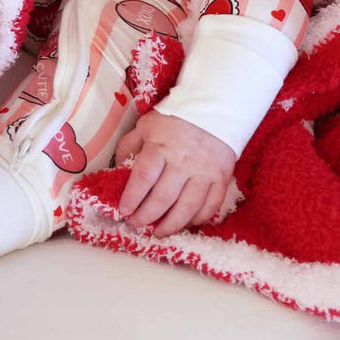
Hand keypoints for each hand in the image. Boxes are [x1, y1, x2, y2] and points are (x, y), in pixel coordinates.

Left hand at [115, 110, 235, 237]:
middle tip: (136, 224)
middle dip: (146, 216)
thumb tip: (118, 170)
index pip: (142, 178)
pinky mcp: (221, 178)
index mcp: (160, 147)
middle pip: (162, 198)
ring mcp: (204, 172)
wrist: (216, 107)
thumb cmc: (177, 118)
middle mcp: (182, 162)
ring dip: (171, 225)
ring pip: (187, 208)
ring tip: (159, 232)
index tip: (124, 211)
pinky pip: (210, 206)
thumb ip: (130, 146)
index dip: (131, 198)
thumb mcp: (147, 125)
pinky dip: (198, 219)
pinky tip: (187, 223)